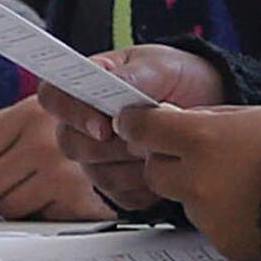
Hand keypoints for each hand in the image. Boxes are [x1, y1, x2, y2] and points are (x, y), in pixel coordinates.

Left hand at [0, 97, 115, 220]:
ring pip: (7, 210)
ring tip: (37, 189)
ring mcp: (62, 174)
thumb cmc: (75, 131)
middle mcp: (44, 142)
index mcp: (27, 115)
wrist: (131, 145)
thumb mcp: (32, 114)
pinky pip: (38, 222)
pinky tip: (56, 199)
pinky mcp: (79, 202)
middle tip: (14, 181)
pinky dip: (43, 216)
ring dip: (17, 206)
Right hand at [33, 45, 226, 210]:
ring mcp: (98, 156)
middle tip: (144, 140)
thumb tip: (111, 87)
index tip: (103, 125)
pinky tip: (166, 165)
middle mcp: (82, 124)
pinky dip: (147, 185)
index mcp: (83, 85)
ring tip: (163, 147)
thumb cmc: (175, 77)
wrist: (207, 100)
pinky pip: (122, 194)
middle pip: (70, 143)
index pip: (53, 97)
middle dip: (110, 146)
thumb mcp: (159, 65)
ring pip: (97, 172)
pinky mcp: (118, 184)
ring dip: (133, 164)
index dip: (71, 113)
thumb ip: (132, 76)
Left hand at [107, 104, 260, 260]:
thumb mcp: (255, 116)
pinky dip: (220, 214)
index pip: (142, 130)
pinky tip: (251, 205)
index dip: (136, 125)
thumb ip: (208, 119)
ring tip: (241, 182)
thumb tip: (174, 119)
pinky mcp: (222, 242)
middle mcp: (197, 179)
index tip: (135, 123)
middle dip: (168, 161)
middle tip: (196, 155)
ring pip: (181, 199)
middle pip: (154, 170)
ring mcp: (208, 214)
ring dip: (197, 189)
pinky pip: (207, 224)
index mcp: (202, 139)